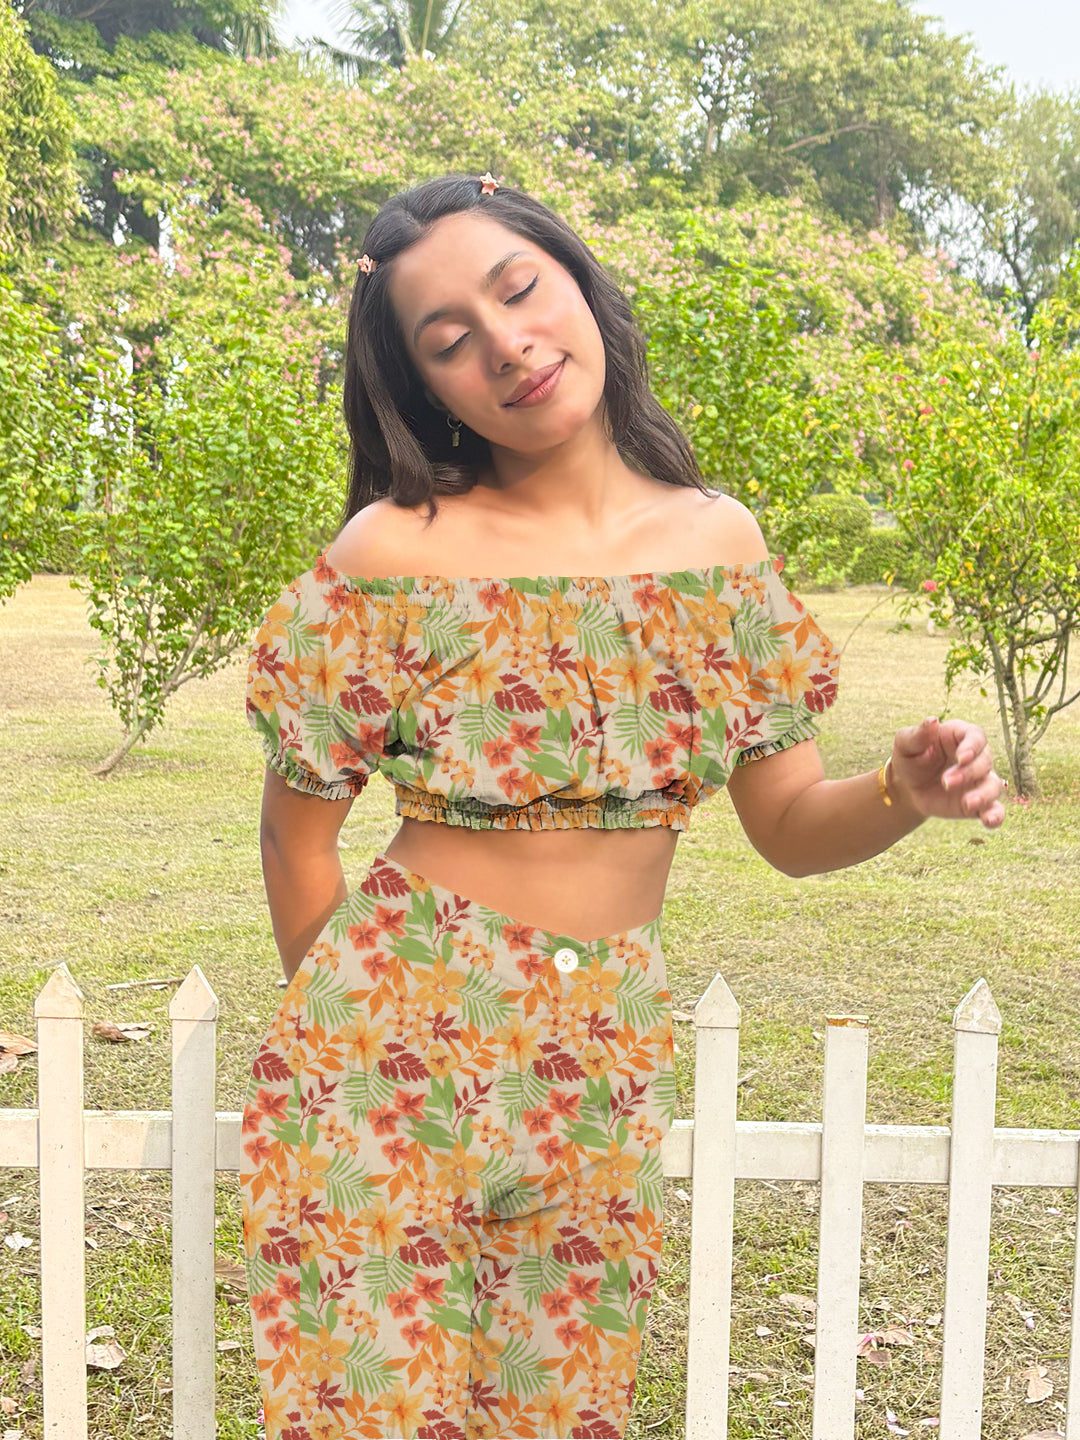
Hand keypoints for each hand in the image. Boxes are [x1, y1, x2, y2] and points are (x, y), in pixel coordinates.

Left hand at [890, 717, 1005, 828]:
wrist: (907, 787)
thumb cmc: (909, 758)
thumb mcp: (905, 744)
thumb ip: (917, 734)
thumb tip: (932, 721)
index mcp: (960, 737)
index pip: (976, 736)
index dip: (972, 746)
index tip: (961, 757)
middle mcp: (975, 758)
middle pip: (985, 761)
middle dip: (968, 773)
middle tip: (946, 782)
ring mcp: (979, 781)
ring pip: (994, 786)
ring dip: (983, 795)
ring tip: (967, 804)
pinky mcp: (978, 803)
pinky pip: (995, 810)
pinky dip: (996, 816)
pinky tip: (989, 822)